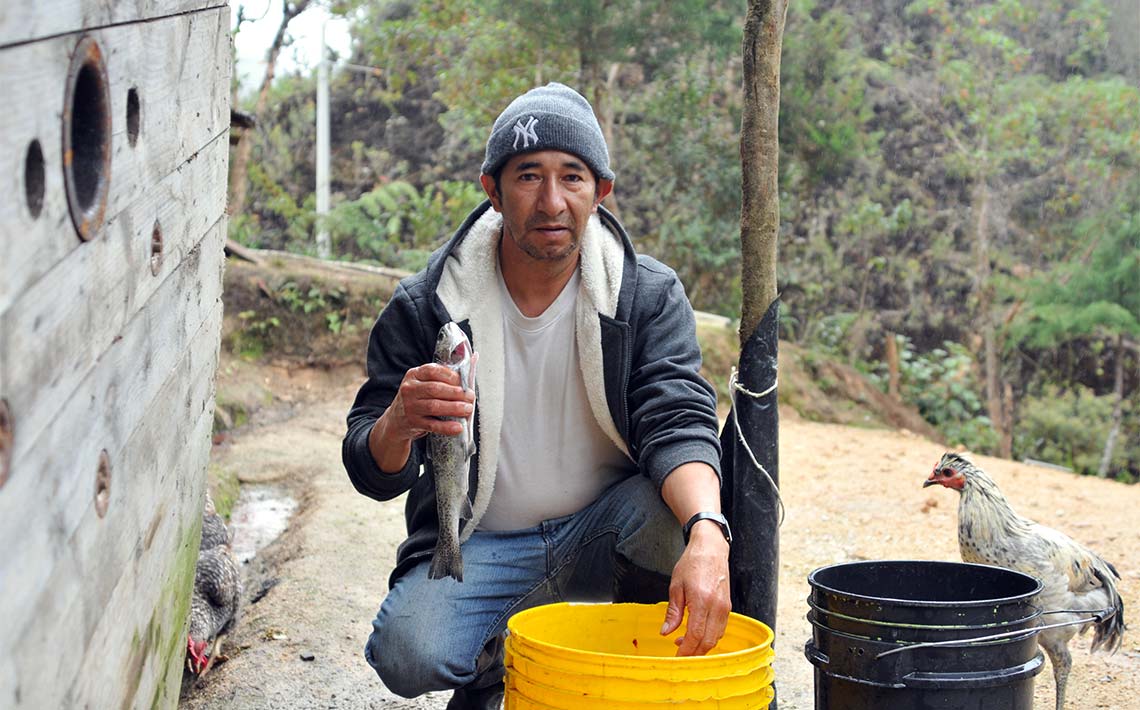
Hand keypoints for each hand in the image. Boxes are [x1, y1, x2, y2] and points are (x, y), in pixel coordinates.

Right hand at [369, 363, 473, 471]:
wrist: (396, 420)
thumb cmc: (418, 399)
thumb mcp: (423, 383)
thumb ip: (442, 377)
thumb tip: (470, 369)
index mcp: (414, 375)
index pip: (433, 371)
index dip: (451, 376)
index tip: (464, 382)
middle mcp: (409, 389)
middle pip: (435, 389)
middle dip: (456, 393)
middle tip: (470, 397)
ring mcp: (410, 406)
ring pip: (434, 406)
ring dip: (454, 408)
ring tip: (468, 409)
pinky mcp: (413, 422)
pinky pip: (432, 425)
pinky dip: (447, 426)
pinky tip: (458, 427)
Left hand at [660, 521, 730, 655]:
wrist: (711, 549)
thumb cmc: (692, 564)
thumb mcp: (676, 586)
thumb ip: (672, 612)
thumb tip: (665, 632)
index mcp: (701, 601)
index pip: (695, 635)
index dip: (686, 650)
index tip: (676, 657)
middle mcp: (717, 607)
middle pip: (708, 641)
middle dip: (694, 653)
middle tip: (679, 655)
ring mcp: (725, 607)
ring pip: (716, 638)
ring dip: (701, 646)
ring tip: (683, 642)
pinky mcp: (728, 607)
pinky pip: (721, 629)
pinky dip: (710, 637)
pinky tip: (697, 633)